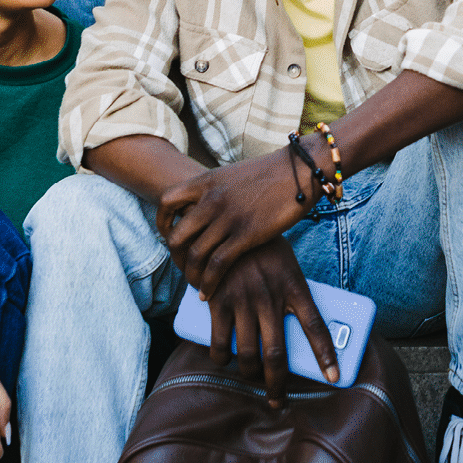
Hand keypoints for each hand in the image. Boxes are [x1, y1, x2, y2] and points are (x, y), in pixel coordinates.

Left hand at [156, 150, 308, 297]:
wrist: (300, 169)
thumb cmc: (271, 174)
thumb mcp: (233, 176)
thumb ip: (215, 191)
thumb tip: (205, 207)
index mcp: (206, 182)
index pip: (166, 202)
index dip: (162, 223)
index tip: (169, 235)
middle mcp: (211, 200)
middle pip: (176, 235)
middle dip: (176, 257)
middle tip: (184, 267)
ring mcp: (228, 218)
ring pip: (194, 254)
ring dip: (191, 275)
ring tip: (196, 285)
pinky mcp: (246, 234)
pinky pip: (217, 265)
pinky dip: (208, 283)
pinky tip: (208, 293)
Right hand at [207, 239, 337, 404]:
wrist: (227, 220)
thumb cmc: (263, 247)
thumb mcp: (286, 265)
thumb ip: (290, 294)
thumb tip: (297, 330)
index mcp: (294, 286)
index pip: (316, 326)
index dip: (326, 355)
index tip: (335, 377)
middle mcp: (270, 297)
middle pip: (277, 354)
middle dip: (277, 385)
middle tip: (277, 401)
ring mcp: (243, 300)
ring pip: (248, 354)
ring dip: (250, 374)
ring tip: (252, 378)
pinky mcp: (219, 301)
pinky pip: (220, 342)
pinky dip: (221, 357)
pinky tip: (224, 359)